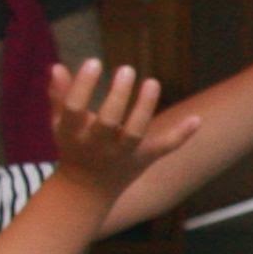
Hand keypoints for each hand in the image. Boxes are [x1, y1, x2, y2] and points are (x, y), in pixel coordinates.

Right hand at [50, 59, 200, 198]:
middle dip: (118, 96)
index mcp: (73, 135)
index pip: (74, 109)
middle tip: (126, 69)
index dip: (82, 85)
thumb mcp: (61, 124)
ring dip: (145, 108)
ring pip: (135, 134)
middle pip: (108, 122)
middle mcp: (97, 147)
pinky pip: (163, 148)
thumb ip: (59, 96)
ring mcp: (121, 155)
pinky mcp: (143, 159)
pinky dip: (181, 136)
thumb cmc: (73, 147)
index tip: (94, 62)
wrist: (86, 191)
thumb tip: (56, 67)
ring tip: (152, 82)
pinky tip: (197, 120)